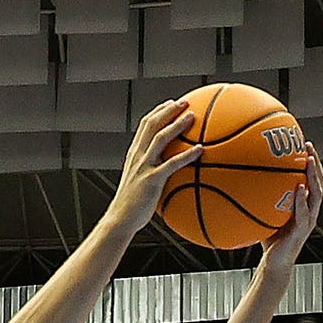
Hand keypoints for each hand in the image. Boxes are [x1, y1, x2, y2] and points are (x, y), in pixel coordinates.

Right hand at [108, 99, 199, 233]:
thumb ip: (153, 173)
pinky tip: (201, 150)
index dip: (159, 111)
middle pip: (152, 125)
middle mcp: (137, 156)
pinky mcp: (152, 180)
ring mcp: (143, 167)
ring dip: (177, 125)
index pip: (145, 125)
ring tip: (193, 116)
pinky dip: (187, 155)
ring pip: (160, 138)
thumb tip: (172, 173)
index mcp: (134, 155)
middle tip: (185, 102)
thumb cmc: (132, 207)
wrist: (120, 220)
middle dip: (169, 110)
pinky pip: (172, 163)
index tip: (172, 103)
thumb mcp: (140, 184)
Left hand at [260, 153, 322, 270]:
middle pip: (318, 181)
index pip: (310, 178)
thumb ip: (256, 199)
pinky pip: (304, 212)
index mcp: (303, 204)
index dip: (309, 161)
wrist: (274, 262)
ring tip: (309, 160)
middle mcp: (309, 209)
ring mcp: (308, 219)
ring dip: (314, 176)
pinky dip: (302, 199)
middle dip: (314, 162)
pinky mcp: (302, 230)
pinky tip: (299, 187)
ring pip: (317, 194)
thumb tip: (236, 180)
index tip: (302, 143)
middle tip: (308, 145)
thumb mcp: (262, 213)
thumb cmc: (269, 239)